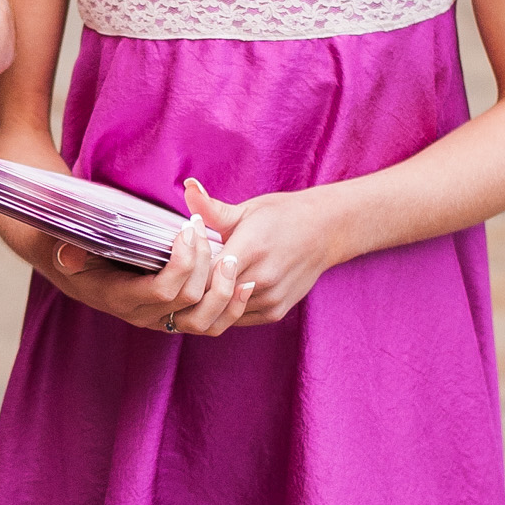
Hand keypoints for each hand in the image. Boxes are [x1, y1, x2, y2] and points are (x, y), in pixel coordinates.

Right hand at [32, 209, 254, 338]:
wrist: (78, 271)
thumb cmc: (76, 252)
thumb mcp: (65, 247)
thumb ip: (69, 252)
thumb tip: (69, 256)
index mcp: (120, 298)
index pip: (162, 291)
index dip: (182, 262)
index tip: (186, 228)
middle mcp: (143, 316)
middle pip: (189, 301)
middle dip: (204, 264)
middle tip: (206, 230)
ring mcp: (162, 321)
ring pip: (205, 322)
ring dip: (224, 292)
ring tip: (233, 260)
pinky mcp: (177, 318)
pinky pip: (211, 325)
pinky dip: (233, 307)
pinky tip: (246, 285)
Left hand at [178, 175, 343, 323]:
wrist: (325, 231)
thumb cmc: (281, 216)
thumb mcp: (246, 209)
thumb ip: (212, 208)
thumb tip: (188, 186)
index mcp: (251, 248)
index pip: (205, 274)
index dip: (188, 272)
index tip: (179, 264)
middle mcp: (263, 278)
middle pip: (212, 297)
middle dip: (192, 291)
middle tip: (179, 282)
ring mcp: (271, 298)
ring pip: (223, 314)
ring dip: (208, 303)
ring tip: (196, 288)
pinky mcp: (276, 312)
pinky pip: (238, 319)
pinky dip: (225, 310)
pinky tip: (219, 294)